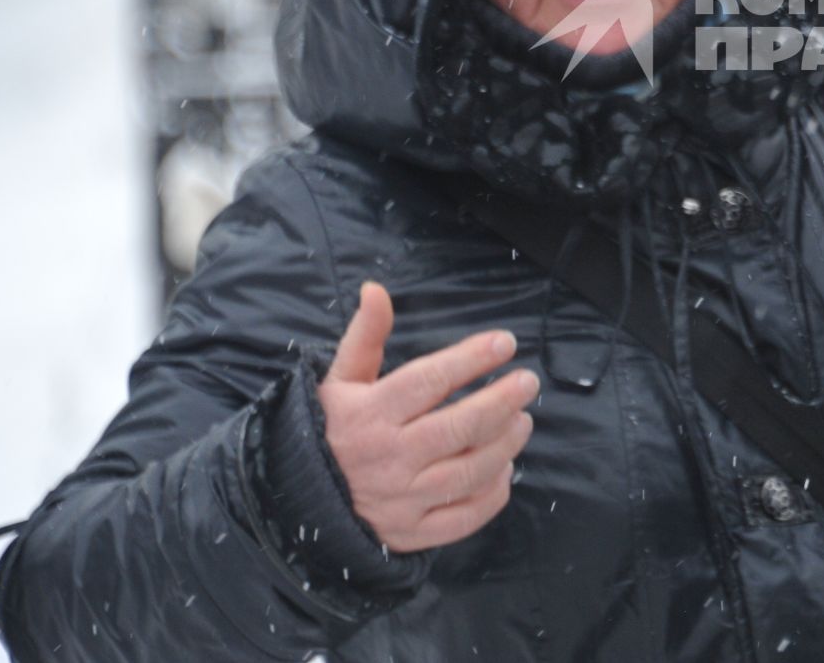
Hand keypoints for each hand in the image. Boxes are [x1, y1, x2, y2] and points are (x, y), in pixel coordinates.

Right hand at [316, 281, 538, 552]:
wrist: (296, 502)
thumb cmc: (329, 430)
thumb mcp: (338, 381)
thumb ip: (364, 336)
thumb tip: (376, 289)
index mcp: (368, 415)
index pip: (428, 382)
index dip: (471, 359)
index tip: (505, 342)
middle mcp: (387, 459)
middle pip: (458, 428)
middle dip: (501, 401)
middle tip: (528, 382)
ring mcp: (401, 500)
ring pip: (469, 473)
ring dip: (505, 445)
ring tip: (522, 420)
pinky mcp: (412, 534)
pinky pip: (465, 517)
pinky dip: (493, 494)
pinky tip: (504, 469)